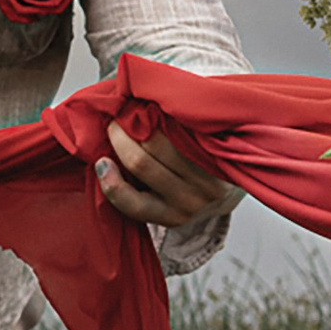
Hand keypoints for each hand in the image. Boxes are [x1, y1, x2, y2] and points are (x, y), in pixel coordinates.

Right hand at [96, 118, 241, 231]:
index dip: (110, 182)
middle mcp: (188, 203)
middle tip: (114, 124)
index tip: (100, 161)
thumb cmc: (184, 190)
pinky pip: (185, 135)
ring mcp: (206, 182)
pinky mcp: (219, 162)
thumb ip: (135, 189)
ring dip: (142, 125)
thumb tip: (100, 165)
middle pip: (143, 164)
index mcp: (168, 217)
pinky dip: (167, 121)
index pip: (132, 203)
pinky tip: (158, 112)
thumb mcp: (161, 201)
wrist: (230, 191)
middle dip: (121, 138)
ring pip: (163, 145)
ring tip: (134, 114)